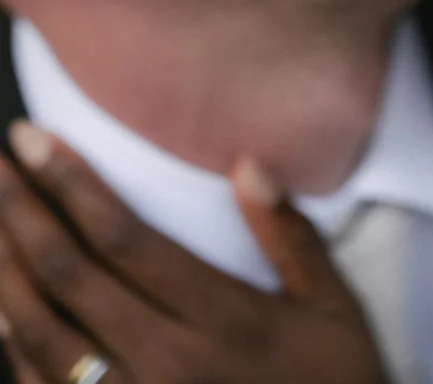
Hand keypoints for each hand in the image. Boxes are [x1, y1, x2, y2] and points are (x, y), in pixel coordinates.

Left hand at [0, 121, 387, 383]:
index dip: (71, 183)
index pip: (124, 236)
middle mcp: (166, 363)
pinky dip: (15, 345)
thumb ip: (291, 237)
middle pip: (73, 276)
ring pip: (46, 335)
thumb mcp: (333, 310)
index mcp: (220, 320)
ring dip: (7, 272)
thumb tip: (249, 165)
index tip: (33, 138)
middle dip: (25, 213)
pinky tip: (2, 309)